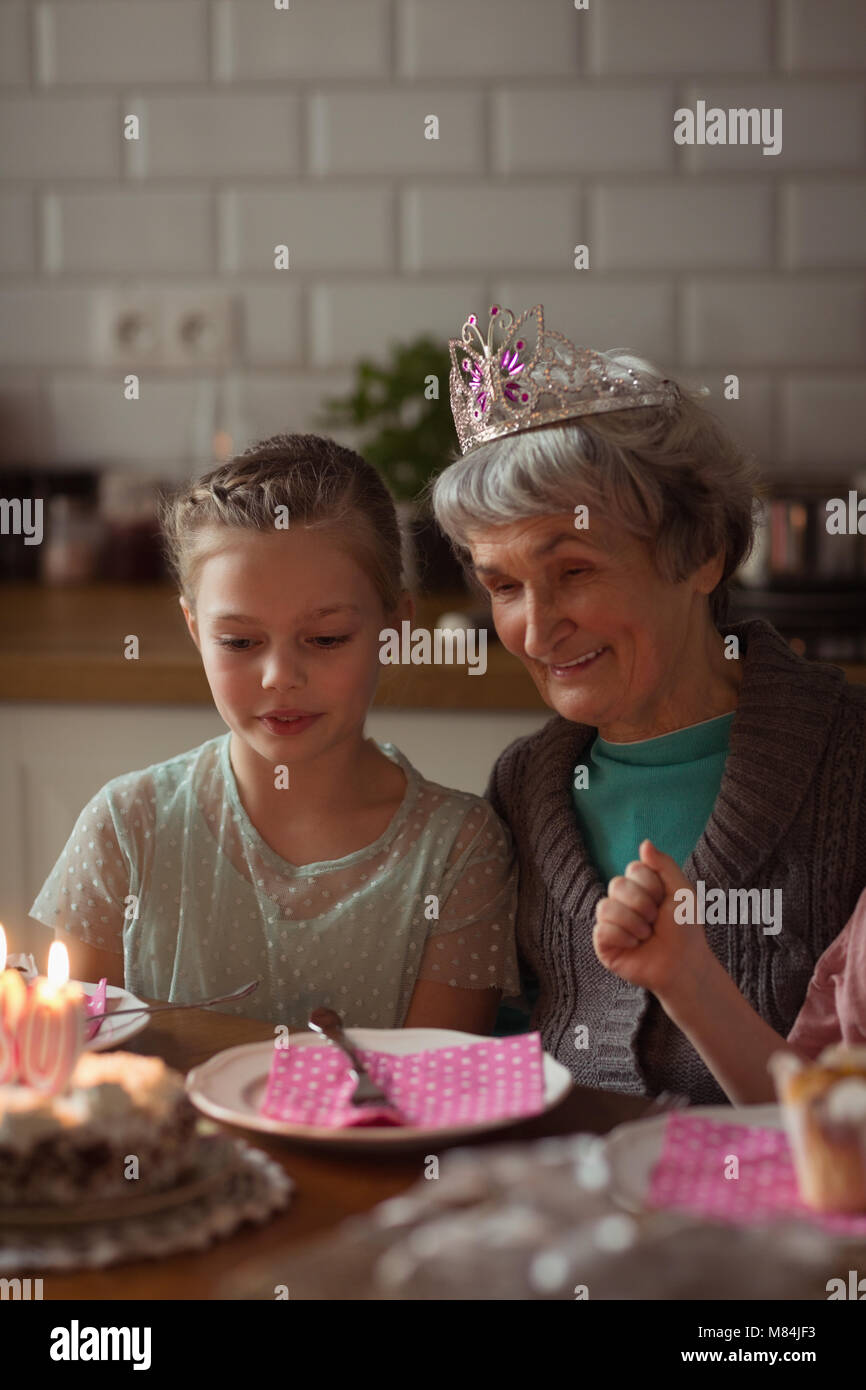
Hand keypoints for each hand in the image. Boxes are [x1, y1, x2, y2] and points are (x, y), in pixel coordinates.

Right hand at [592, 839, 712, 1004]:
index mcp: (639, 886)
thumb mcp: (682, 891)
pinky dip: (624, 938)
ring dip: (634, 923)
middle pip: (617, 884)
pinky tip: (635, 946)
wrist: (684, 964)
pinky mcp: (603, 944)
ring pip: (606, 907)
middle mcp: (621, 901)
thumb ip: (664, 865)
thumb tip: (645, 843)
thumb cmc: (685, 929)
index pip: (633, 868)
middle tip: (655, 920)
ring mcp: (610, 922)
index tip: (665, 901)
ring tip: (646, 935)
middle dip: (643, 904)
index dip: (652, 885)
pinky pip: (602, 929)